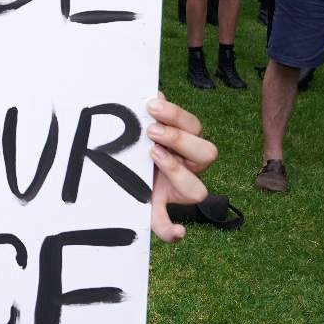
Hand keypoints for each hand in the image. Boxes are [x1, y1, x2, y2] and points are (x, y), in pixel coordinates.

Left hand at [145, 93, 215, 242]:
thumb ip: (145, 109)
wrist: (116, 166)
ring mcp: (175, 189)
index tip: (152, 104)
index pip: (195, 126)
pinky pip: (167, 223)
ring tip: (152, 154)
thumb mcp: (138, 124)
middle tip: (151, 131)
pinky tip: (178, 233)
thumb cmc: (132, 142)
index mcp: (185, 143)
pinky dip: (172, 230)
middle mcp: (188, 167)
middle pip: (207, 153)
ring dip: (176, 171)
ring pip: (198, 189)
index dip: (177, 116)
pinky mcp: (156, 206)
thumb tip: (149, 90)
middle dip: (179, 139)